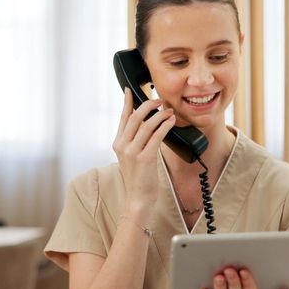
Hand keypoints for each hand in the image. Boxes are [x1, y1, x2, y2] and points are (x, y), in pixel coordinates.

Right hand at [113, 92, 175, 213]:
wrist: (138, 198)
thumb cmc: (139, 178)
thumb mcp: (132, 157)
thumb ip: (135, 141)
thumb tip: (147, 124)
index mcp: (118, 143)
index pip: (122, 117)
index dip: (127, 102)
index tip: (130, 89)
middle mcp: (122, 146)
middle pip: (134, 117)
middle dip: (148, 105)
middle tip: (159, 100)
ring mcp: (132, 152)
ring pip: (146, 125)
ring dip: (160, 115)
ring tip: (169, 111)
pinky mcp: (144, 158)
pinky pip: (156, 136)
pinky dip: (165, 126)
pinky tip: (171, 122)